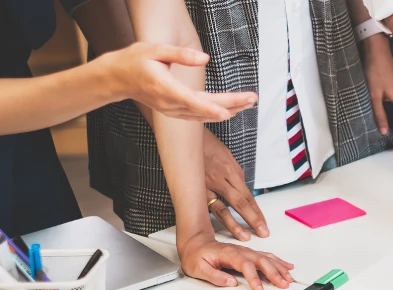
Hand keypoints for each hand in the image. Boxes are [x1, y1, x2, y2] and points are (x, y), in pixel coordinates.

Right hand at [96, 42, 257, 121]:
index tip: (229, 110)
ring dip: (228, 110)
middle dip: (231, 105)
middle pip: (205, 108)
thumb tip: (205, 58)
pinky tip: (231, 110)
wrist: (117, 78)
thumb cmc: (135, 61)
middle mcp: (170, 104)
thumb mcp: (154, 50)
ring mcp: (172, 110)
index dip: (212, 107)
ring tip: (249, 103)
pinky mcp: (174, 111)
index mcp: (165, 88)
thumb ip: (180, 54)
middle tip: (253, 98)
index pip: (193, 101)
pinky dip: (216, 113)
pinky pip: (199, 115)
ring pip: (204, 114)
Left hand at [177, 231, 293, 289]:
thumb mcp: (198, 268)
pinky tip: (286, 266)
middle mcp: (240, 251)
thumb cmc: (196, 255)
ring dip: (279, 268)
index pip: (245, 265)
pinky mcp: (248, 254)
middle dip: (274, 273)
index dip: (254, 278)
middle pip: (261, 261)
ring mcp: (246, 252)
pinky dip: (278, 261)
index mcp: (229, 254)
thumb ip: (215, 276)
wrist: (195, 243)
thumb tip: (230, 282)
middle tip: (283, 284)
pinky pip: (266, 256)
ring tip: (288, 278)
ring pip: (266, 258)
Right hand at [203, 129, 268, 240]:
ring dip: (234, 225)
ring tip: (244, 237)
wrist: (186, 137)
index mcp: (231, 171)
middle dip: (252, 220)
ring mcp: (205, 186)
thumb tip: (243, 192)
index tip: (264, 224)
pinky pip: (205, 207)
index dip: (257, 212)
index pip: (248, 196)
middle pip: (240, 203)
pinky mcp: (193, 190)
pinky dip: (213, 219)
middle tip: (263, 232)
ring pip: (222, 210)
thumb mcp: (228, 158)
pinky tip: (217, 231)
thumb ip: (236, 177)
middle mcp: (220, 180)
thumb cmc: (208, 146)